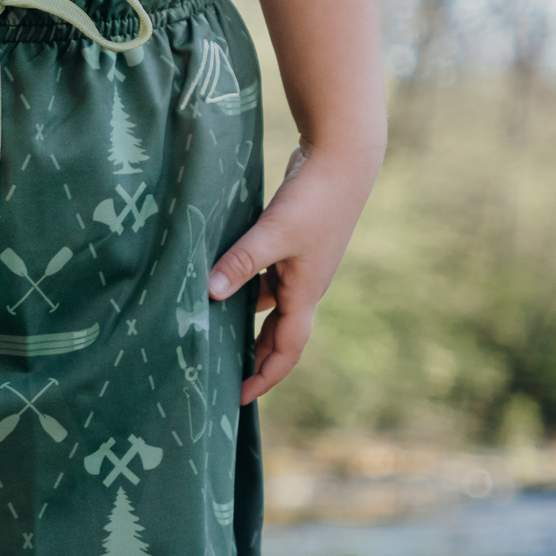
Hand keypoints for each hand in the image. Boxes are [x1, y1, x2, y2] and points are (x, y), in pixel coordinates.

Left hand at [207, 141, 378, 404]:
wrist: (344, 158)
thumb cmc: (313, 198)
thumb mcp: (273, 233)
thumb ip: (242, 262)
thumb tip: (210, 293)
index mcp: (305, 293)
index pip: (286, 350)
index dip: (265, 376)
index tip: (240, 398)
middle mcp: (305, 286)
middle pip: (279, 335)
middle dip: (255, 359)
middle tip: (224, 378)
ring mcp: (301, 266)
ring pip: (270, 306)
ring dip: (246, 322)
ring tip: (212, 335)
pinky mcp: (293, 245)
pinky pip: (267, 280)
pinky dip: (245, 288)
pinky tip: (220, 284)